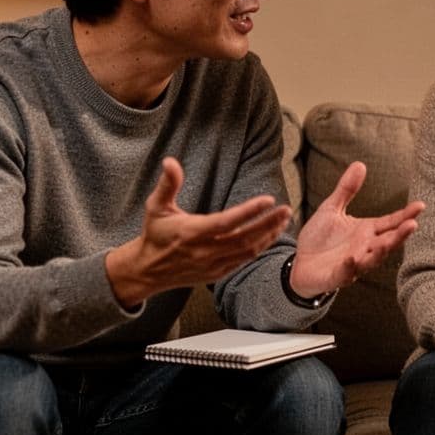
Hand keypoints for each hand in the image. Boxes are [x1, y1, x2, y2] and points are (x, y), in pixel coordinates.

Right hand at [106, 157, 292, 306]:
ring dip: (268, 236)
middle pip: (244, 238)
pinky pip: (243, 261)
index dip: (249, 211)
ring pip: (248, 251)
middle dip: (268, 223)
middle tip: (286, 209)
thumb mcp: (155, 207)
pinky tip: (270, 235)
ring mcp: (212, 264)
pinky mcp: (217, 273)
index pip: (226, 221)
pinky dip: (260, 248)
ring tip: (283, 220)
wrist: (148, 270)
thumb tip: (170, 161)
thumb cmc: (155, 234)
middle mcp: (204, 251)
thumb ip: (167, 184)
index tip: (268, 200)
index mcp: (191, 233)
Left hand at [289, 161, 424, 296]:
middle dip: (400, 235)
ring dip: (380, 253)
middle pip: (388, 242)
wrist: (298, 264)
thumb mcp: (332, 208)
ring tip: (387, 243)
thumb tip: (360, 164)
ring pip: (372, 260)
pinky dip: (350, 268)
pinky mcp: (336, 276)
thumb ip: (346, 190)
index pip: (390, 222)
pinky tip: (352, 259)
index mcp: (366, 231)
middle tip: (413, 224)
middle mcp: (364, 248)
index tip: (420, 205)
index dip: (405, 215)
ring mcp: (353, 264)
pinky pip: (345, 273)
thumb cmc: (319, 238)